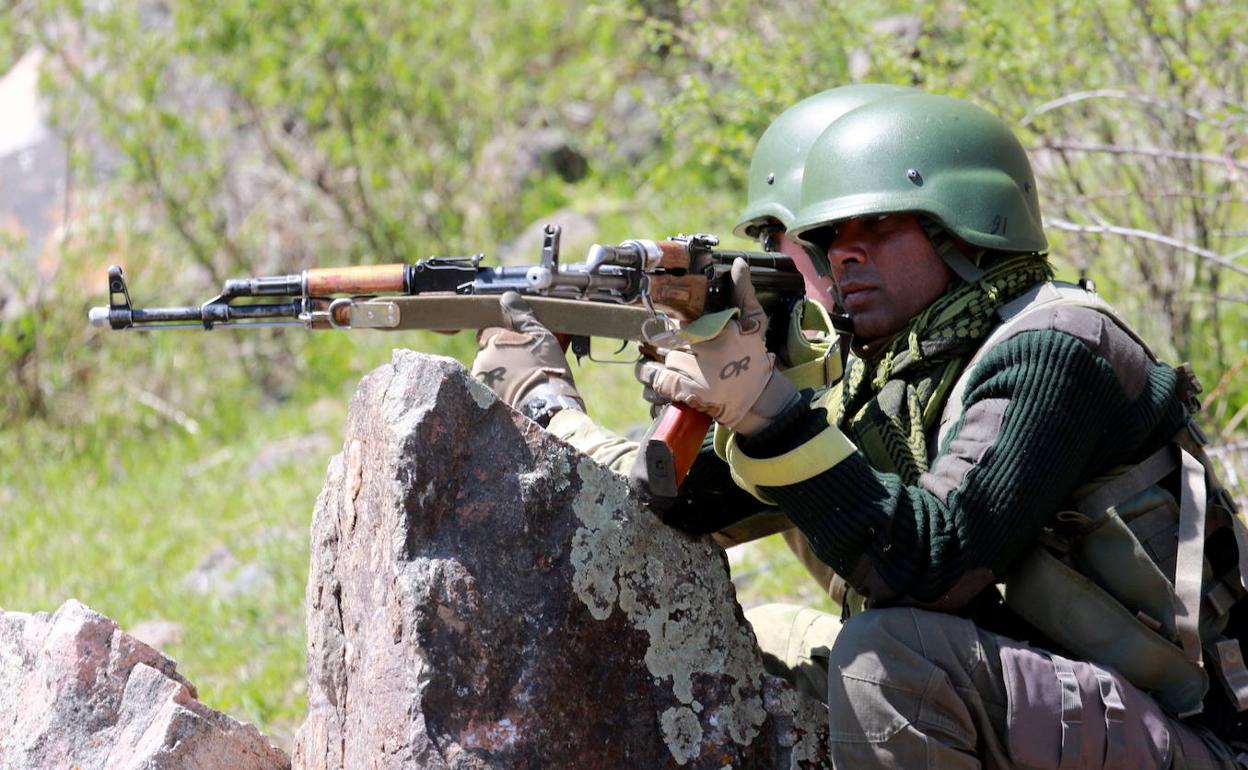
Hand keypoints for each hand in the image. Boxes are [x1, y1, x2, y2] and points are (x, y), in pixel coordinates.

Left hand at [471, 292, 583, 426]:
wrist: (547, 408)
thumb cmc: (546, 370)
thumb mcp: (540, 336)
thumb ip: (521, 316)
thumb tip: (508, 297)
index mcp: (493, 339)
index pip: (491, 331)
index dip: (507, 337)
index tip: (521, 345)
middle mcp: (482, 359)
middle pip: (490, 352)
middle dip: (504, 356)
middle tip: (526, 364)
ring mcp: (481, 381)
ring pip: (491, 372)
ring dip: (503, 374)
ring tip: (525, 382)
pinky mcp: (484, 401)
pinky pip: (490, 390)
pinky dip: (502, 391)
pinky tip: (518, 394)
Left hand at [635, 259, 797, 435]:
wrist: (759, 400)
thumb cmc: (754, 359)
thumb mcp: (755, 323)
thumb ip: (743, 293)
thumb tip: (738, 263)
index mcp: (712, 328)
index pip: (675, 321)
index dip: (667, 328)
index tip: (670, 334)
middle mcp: (699, 347)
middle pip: (661, 342)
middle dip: (660, 350)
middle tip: (667, 356)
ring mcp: (691, 370)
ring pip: (653, 362)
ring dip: (650, 367)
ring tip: (659, 371)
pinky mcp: (685, 392)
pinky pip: (655, 382)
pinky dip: (653, 384)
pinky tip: (661, 386)